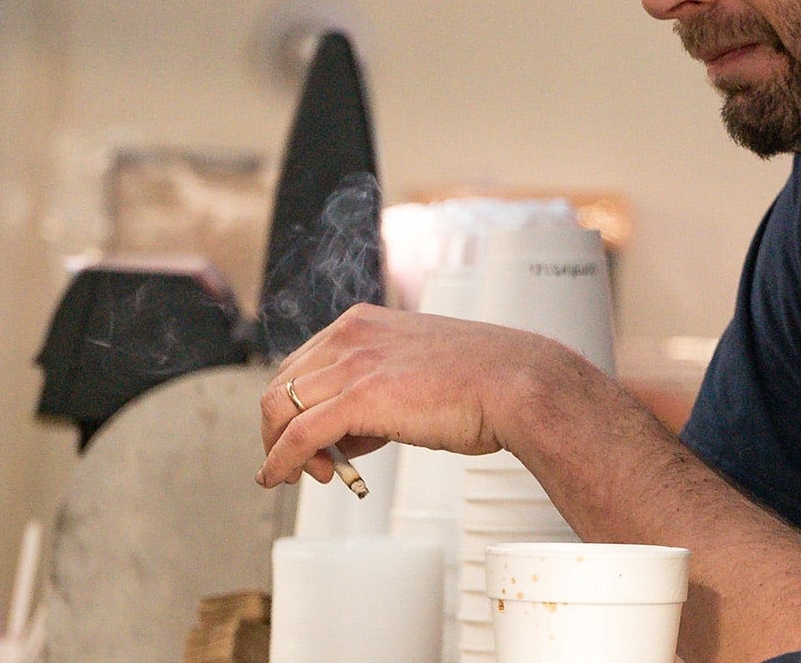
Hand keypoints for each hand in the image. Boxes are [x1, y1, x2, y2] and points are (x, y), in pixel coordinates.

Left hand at [256, 302, 587, 487]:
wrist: (521, 386)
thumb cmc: (487, 383)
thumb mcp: (420, 372)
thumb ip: (380, 391)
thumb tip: (353, 432)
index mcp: (366, 322)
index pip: (304, 363)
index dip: (298, 406)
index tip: (313, 437)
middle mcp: (352, 335)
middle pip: (282, 384)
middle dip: (282, 428)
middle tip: (307, 462)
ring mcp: (354, 364)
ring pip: (280, 408)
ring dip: (279, 448)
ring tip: (302, 475)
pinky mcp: (360, 399)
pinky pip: (297, 436)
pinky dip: (279, 461)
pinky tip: (278, 478)